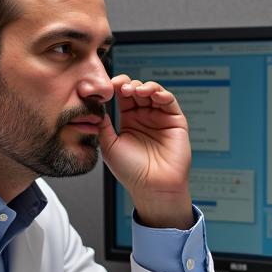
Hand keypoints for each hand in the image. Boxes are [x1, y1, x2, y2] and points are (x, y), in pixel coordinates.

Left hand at [98, 74, 193, 227]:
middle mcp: (145, 117)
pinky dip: (161, 93)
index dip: (117, 87)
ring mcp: (161, 118)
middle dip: (129, 84)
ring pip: (154, 92)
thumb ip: (103, 124)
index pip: (123, 96)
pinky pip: (170, 101)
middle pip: (138, 90)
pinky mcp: (176, 122)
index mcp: (129, 121)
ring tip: (135, 90)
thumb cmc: (131, 171)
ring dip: (145, 86)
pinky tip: (151, 93)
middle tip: (121, 87)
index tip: (108, 86)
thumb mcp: (109, 145)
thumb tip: (95, 106)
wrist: (151, 187)